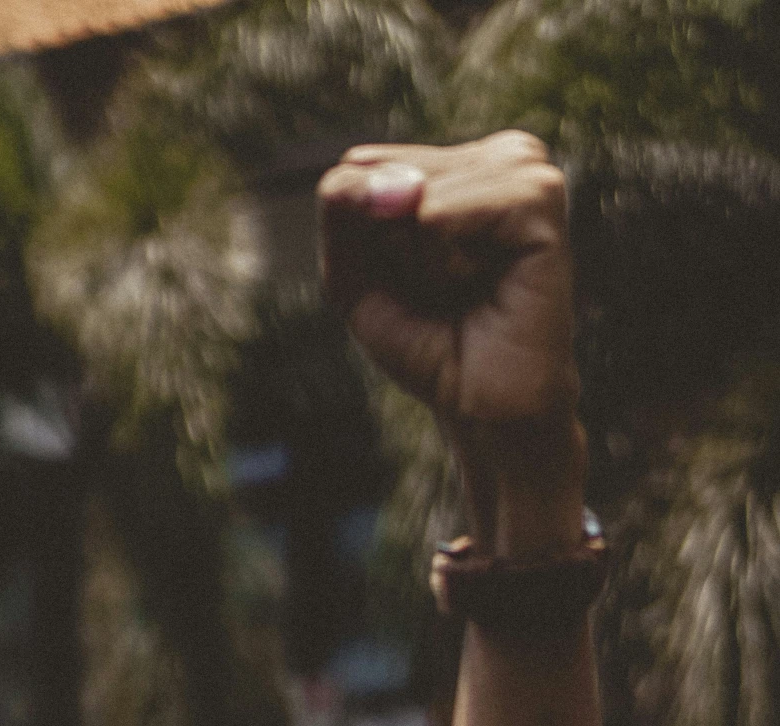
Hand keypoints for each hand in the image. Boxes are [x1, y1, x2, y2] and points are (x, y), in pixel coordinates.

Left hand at [319, 133, 584, 556]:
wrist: (483, 409)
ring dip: (422, 258)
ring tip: (464, 289)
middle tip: (440, 293)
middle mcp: (494, 158)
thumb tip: (379, 174)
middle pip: (387, 176)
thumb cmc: (427, 346)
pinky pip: (455, 206)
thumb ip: (342, 212)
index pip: (362, 168)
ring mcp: (525, 173)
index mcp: (454, 166)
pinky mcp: (542, 201)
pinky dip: (446, 256)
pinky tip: (480, 282)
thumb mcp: (354, 279)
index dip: (362, 240)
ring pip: (422, 190)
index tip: (407, 284)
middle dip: (393, 250)